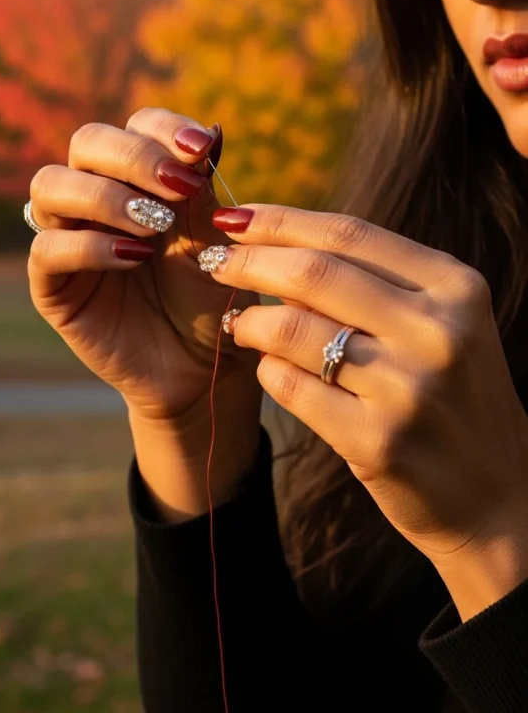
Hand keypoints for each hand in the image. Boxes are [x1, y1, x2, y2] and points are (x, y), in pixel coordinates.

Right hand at [27, 109, 260, 433]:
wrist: (204, 366)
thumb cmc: (211, 297)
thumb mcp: (215, 241)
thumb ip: (203, 192)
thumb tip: (210, 131)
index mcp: (140, 178)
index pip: (136, 126)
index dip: (164, 129)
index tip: (201, 149)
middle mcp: (97, 198)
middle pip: (87, 143)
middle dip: (134, 156)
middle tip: (178, 186)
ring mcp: (69, 237)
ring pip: (51, 185)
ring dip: (105, 195)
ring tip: (154, 225)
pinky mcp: (52, 285)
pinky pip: (48, 249)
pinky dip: (90, 246)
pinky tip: (133, 258)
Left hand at [204, 203, 527, 566]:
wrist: (497, 495)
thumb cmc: (452, 393)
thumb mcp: (442, 321)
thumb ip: (376, 280)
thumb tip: (278, 241)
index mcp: (455, 286)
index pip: (349, 233)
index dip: (280, 221)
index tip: (233, 217)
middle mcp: (438, 330)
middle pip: (313, 273)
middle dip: (249, 262)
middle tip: (214, 263)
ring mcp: (408, 389)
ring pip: (291, 330)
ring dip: (251, 323)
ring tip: (241, 325)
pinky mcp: (377, 442)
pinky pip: (289, 387)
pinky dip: (268, 372)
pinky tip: (272, 370)